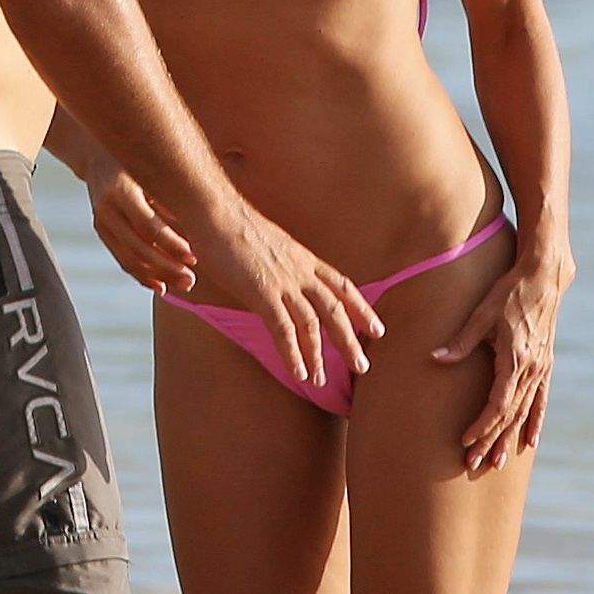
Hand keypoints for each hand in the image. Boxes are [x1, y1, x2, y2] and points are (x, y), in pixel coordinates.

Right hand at [84, 153, 199, 296]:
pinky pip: (122, 259)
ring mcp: (101, 221)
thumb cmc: (137, 158)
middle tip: (192, 279)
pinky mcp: (102, 231)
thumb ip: (170, 195)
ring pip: (129, 258)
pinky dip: (141, 275)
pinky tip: (161, 286)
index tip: (194, 256)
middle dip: (167, 267)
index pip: (148, 225)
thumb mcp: (152, 170)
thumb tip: (202, 223)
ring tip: (183, 284)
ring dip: (157, 276)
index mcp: (121, 189)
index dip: (171, 244)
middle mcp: (106, 208)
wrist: (97, 152)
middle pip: (138, 247)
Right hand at [199, 200, 384, 387]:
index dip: (361, 309)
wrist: (216, 211)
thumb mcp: (268, 244)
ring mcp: (283, 282)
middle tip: (362, 367)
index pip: (342, 286)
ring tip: (320, 381)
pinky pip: (283, 329)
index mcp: (303, 258)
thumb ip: (278, 265)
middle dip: (349, 340)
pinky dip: (293, 354)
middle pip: (335, 309)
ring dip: (318, 355)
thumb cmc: (233, 225)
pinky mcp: (262, 292)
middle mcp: (300, 271)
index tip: (376, 329)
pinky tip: (299, 373)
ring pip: (312, 323)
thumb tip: (276, 278)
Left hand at [434, 229, 571, 474]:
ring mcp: (541, 368)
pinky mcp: (545, 364)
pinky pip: (541, 401)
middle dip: (491, 440)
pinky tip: (530, 442)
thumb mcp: (481, 313)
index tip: (465, 441)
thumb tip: (435, 358)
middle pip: (510, 415)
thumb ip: (460, 341)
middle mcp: (532, 368)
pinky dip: (534, 422)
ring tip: (498, 462)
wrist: (545, 277)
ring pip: (525, 412)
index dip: (482, 425)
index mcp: (515, 358)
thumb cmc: (509, 292)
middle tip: (474, 463)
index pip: (498, 404)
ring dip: (510, 438)